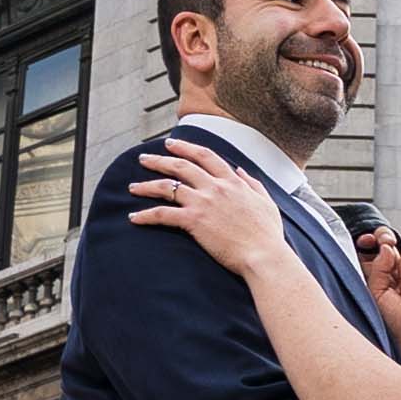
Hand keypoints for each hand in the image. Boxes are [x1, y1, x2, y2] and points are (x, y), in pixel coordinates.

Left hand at [125, 136, 292, 280]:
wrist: (263, 255)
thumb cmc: (268, 235)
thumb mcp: (266, 202)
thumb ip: (252, 183)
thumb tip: (240, 169)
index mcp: (233, 181)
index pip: (205, 156)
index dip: (186, 147)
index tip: (171, 144)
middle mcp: (216, 187)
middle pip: (181, 166)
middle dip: (159, 160)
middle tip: (143, 158)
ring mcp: (203, 202)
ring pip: (167, 187)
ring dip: (146, 185)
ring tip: (132, 187)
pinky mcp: (193, 221)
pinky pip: (162, 214)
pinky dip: (146, 215)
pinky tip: (134, 218)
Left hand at [361, 226, 400, 348]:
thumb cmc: (394, 323)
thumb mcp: (376, 294)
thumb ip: (378, 268)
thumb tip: (386, 247)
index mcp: (381, 275)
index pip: (377, 248)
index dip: (375, 239)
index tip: (368, 240)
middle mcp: (398, 273)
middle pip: (395, 243)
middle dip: (389, 241)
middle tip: (386, 246)